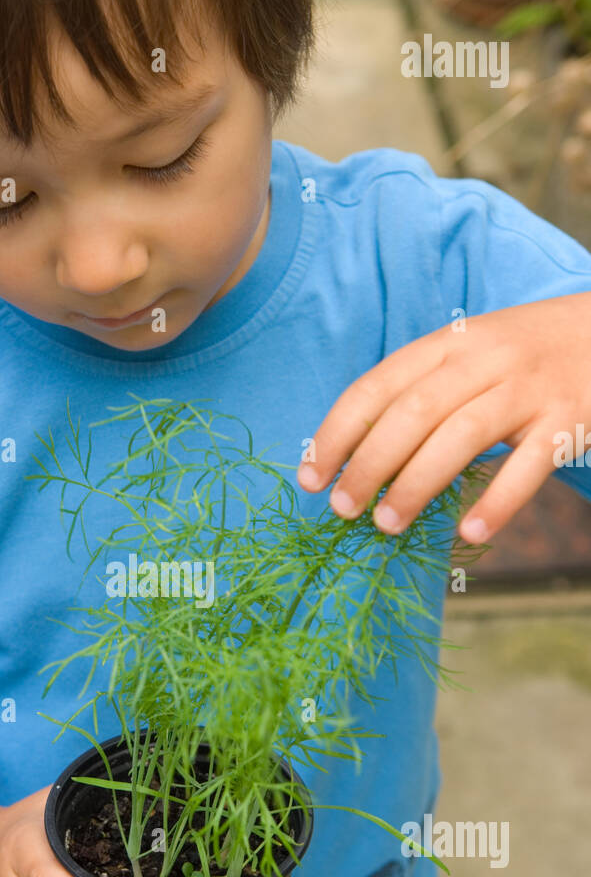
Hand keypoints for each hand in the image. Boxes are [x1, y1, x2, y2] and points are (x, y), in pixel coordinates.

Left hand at [297, 292, 590, 542]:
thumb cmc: (523, 356)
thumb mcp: (469, 354)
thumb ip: (420, 393)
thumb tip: (355, 457)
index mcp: (448, 342)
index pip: (376, 387)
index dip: (337, 434)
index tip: (310, 478)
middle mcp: (485, 359)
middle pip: (412, 413)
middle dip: (368, 465)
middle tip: (343, 510)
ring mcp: (528, 388)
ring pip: (460, 435)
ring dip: (416, 485)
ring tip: (386, 525)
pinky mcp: (568, 419)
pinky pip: (528, 466)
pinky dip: (497, 503)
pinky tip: (470, 534)